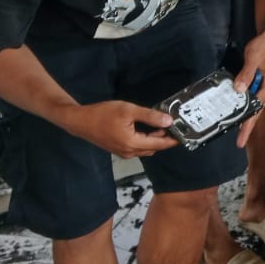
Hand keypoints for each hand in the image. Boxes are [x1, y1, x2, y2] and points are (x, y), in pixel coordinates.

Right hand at [61, 100, 177, 158]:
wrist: (80, 121)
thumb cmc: (103, 114)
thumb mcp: (129, 110)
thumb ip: (150, 116)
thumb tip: (169, 121)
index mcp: (133, 143)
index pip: (159, 144)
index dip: (173, 140)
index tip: (184, 135)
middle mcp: (129, 152)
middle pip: (154, 148)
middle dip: (164, 139)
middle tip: (173, 125)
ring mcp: (123, 153)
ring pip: (145, 149)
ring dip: (154, 139)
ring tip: (160, 125)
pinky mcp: (118, 150)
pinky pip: (137, 148)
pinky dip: (145, 140)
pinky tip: (146, 129)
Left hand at [233, 33, 264, 146]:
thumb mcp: (253, 59)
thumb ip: (246, 75)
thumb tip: (238, 90)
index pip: (256, 110)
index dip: (247, 126)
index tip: (241, 140)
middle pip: (257, 110)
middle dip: (247, 125)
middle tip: (239, 141)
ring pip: (255, 103)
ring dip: (247, 114)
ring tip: (238, 127)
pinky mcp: (263, 80)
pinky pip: (253, 94)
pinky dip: (246, 101)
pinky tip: (239, 105)